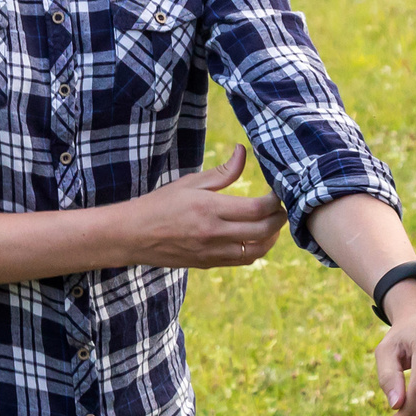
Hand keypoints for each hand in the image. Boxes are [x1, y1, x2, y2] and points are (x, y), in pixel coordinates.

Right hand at [116, 145, 284, 268]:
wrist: (133, 235)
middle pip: (263, 231)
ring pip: (257, 251)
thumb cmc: (160, 204)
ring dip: (271, 237)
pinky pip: (243, 260)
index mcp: (209, 208)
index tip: (276, 192)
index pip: (257, 208)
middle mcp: (214, 233)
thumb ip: (222, 172)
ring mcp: (212, 252)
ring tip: (271, 223)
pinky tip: (255, 237)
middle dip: (280, 218)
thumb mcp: (190, 183)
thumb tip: (243, 152)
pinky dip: (256, 249)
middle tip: (281, 207)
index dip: (275, 201)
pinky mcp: (209, 264)